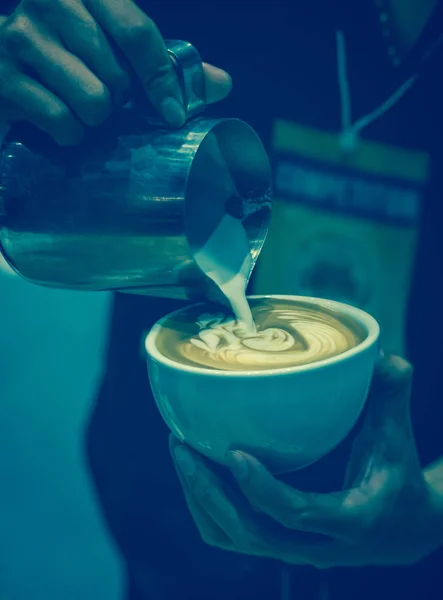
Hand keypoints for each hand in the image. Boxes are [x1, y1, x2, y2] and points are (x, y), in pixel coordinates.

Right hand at [0, 0, 230, 144]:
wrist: (7, 68)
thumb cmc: (72, 56)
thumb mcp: (120, 50)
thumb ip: (169, 65)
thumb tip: (223, 84)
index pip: (138, 34)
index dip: (162, 80)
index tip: (174, 114)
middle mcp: (49, 2)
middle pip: (116, 76)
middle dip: (118, 98)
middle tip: (104, 94)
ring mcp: (20, 38)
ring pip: (92, 101)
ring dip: (94, 117)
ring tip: (80, 105)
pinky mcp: (3, 78)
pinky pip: (62, 122)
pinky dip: (69, 133)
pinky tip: (58, 119)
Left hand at [171, 355, 442, 567]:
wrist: (400, 527)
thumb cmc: (397, 478)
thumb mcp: (398, 438)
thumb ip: (392, 398)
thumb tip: (383, 358)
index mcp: (347, 520)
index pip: (296, 514)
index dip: (262, 489)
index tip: (233, 453)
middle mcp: (314, 544)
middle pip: (249, 533)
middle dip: (208, 491)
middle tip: (181, 445)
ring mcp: (291, 547)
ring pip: (231, 536)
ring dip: (199, 497)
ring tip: (180, 451)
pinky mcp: (275, 542)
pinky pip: (229, 533)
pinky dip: (205, 505)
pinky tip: (195, 468)